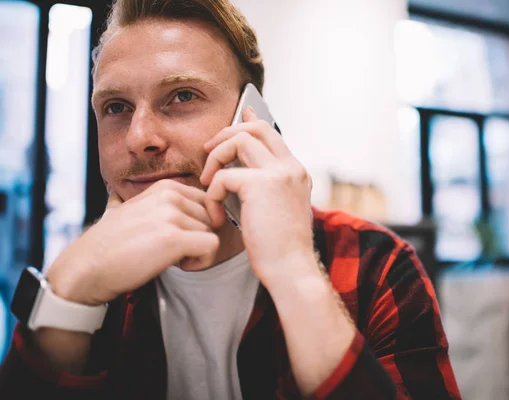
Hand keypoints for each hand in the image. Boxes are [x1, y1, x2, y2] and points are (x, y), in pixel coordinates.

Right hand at [46, 180, 219, 305]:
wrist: (86, 268)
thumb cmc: (111, 246)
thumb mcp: (133, 211)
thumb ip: (157, 204)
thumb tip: (166, 203)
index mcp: (165, 187)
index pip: (207, 204)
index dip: (199, 225)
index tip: (177, 238)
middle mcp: (170, 195)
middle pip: (212, 219)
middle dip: (198, 238)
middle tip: (171, 251)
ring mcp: (171, 215)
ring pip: (213, 234)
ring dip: (197, 252)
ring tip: (168, 258)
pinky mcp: (174, 238)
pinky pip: (212, 247)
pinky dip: (202, 262)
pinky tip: (178, 266)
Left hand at [200, 106, 315, 285]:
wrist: (291, 269)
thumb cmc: (280, 249)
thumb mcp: (277, 211)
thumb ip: (265, 189)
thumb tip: (242, 176)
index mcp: (296, 173)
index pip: (273, 134)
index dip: (253, 121)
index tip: (242, 113)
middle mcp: (291, 167)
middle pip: (257, 128)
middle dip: (228, 133)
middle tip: (210, 149)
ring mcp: (279, 173)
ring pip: (240, 140)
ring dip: (217, 156)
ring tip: (207, 181)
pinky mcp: (261, 184)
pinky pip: (224, 176)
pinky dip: (213, 192)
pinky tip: (216, 214)